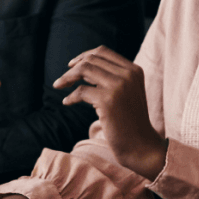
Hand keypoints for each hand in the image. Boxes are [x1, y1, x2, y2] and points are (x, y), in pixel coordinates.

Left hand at [54, 46, 166, 180]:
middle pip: (92, 59)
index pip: (104, 52)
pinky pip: (81, 91)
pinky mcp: (108, 100)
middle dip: (73, 67)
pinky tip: (66, 102)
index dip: (84, 55)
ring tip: (58, 85)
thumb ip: (110, 78)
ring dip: (67, 77)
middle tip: (61, 80)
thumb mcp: (126, 93)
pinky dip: (70, 96)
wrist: (141, 145)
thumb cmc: (130, 121)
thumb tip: (82, 67)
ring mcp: (119, 86)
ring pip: (85, 70)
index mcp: (134, 70)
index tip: (72, 64)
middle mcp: (128, 74)